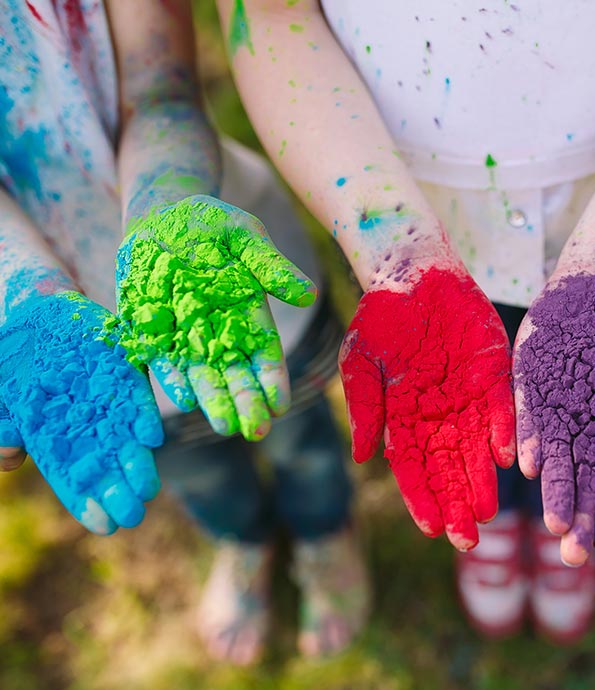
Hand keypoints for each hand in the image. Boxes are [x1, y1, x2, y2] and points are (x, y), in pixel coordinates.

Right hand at [0, 292, 163, 533]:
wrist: (36, 316)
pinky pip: (135, 394)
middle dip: (119, 490)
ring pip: (127, 437)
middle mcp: (91, 424)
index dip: (88, 502)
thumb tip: (7, 457)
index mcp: (60, 439)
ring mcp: (110, 399)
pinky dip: (143, 413)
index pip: (75, 479)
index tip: (105, 527)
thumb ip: (5, 427)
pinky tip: (152, 436)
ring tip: (148, 486)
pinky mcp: (124, 369)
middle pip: (107, 463)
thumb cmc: (16, 364)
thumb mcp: (4, 398)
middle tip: (134, 514)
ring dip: (138, 462)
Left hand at [117, 195, 316, 440]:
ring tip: (224, 426)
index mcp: (248, 312)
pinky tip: (182, 398)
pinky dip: (170, 377)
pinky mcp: (148, 330)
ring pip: (200, 374)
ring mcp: (183, 333)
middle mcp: (218, 331)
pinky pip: (160, 359)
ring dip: (212, 399)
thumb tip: (308, 296)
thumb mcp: (245, 236)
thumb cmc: (212, 224)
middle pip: (235, 372)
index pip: (264, 351)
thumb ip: (271, 266)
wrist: (161, 215)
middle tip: (256, 430)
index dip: (273, 378)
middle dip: (245, 401)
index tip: (281, 404)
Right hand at [339, 262, 514, 549]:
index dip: (422, 498)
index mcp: (404, 416)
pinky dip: (503, 431)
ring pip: (476, 448)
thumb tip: (362, 456)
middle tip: (467, 538)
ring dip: (481, 480)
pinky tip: (506, 458)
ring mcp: (468, 396)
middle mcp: (438, 414)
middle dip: (456, 503)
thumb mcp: (360, 362)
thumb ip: (363, 407)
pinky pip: (501, 408)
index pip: (413, 467)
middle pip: (448, 467)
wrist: (412, 273)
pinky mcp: (494, 373)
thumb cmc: (380, 318)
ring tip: (488, 512)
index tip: (431, 528)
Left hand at [514, 254, 594, 566]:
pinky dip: (529, 438)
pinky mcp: (531, 383)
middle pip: (582, 480)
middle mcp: (586, 426)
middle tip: (573, 554)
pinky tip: (527, 464)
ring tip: (551, 526)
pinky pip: (528, 416)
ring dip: (553, 490)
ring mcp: (557, 407)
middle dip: (578, 516)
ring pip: (553, 458)